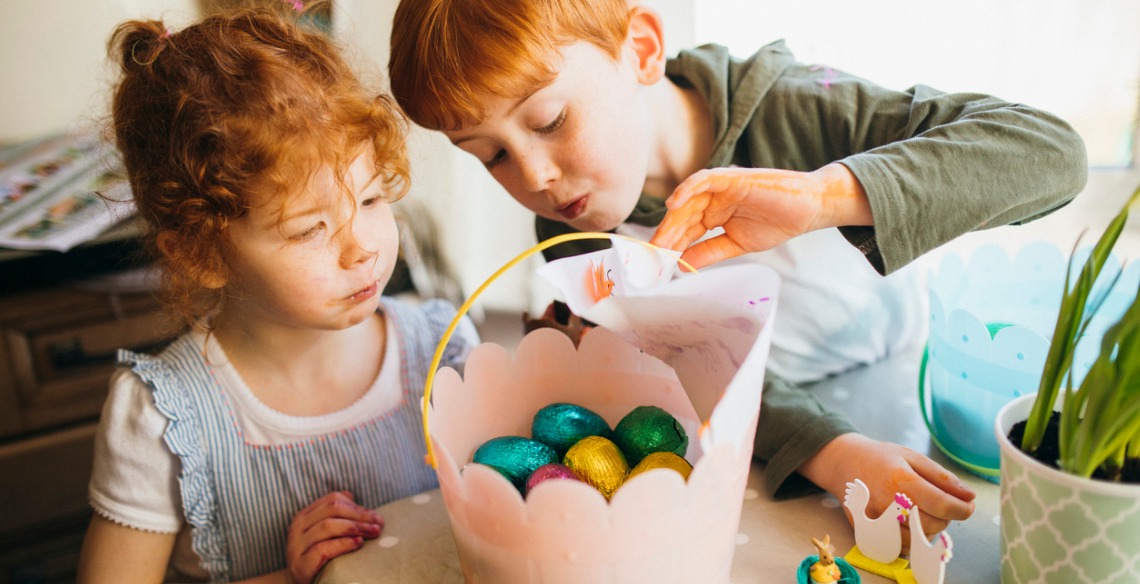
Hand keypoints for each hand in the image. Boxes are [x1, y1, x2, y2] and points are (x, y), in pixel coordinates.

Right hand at [285, 491, 383, 583]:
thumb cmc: (316, 557)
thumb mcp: (323, 534)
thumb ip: (336, 515)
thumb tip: (351, 495)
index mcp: (304, 516)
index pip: (332, 500)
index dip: (357, 506)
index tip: (376, 517)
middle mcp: (297, 529)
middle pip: (332, 509)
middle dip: (360, 515)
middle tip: (379, 525)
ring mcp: (296, 547)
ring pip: (328, 526)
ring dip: (356, 527)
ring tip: (373, 533)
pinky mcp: (300, 566)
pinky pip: (323, 549)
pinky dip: (344, 544)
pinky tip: (358, 544)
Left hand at [649, 164, 871, 269]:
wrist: (808, 209)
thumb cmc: (777, 223)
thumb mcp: (737, 245)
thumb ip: (710, 252)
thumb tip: (682, 265)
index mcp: (713, 214)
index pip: (684, 230)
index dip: (670, 245)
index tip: (656, 263)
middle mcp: (713, 199)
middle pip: (681, 216)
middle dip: (666, 235)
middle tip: (652, 255)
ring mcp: (721, 187)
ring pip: (688, 199)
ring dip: (672, 218)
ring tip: (660, 238)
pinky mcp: (732, 177)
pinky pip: (704, 179)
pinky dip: (687, 188)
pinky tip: (674, 204)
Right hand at [798, 433, 975, 548]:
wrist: (844, 463)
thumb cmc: (880, 458)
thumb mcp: (912, 457)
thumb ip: (942, 478)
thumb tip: (969, 496)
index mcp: (900, 480)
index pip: (942, 505)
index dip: (963, 509)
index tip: (969, 506)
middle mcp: (887, 503)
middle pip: (933, 525)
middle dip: (945, 517)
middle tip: (940, 503)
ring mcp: (875, 520)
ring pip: (918, 540)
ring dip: (928, 529)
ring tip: (921, 510)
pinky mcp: (868, 532)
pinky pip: (900, 545)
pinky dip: (911, 537)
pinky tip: (907, 520)